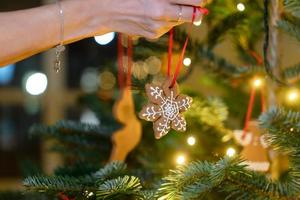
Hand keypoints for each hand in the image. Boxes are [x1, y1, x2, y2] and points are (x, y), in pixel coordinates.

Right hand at [89, 0, 205, 38]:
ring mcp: (158, 27)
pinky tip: (153, 13)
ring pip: (180, 20)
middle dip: (197, 8)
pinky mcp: (153, 35)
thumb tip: (196, 0)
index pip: (195, 1)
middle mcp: (161, 15)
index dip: (201, 0)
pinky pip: (168, 26)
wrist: (104, 10)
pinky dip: (167, 19)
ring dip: (179, 12)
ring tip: (162, 5)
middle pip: (193, 14)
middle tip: (197, 2)